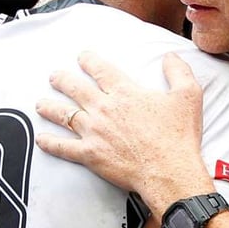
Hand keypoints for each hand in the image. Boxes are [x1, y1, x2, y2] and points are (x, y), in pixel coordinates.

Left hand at [35, 51, 211, 212]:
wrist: (168, 171)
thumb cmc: (178, 136)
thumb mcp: (188, 96)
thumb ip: (178, 72)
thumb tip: (171, 56)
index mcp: (124, 93)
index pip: (101, 70)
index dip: (89, 61)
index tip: (81, 57)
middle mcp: (104, 108)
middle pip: (76, 89)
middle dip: (62, 80)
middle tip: (54, 76)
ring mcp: (94, 131)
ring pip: (64, 115)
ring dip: (50, 108)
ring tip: (40, 104)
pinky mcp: (90, 154)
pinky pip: (64, 147)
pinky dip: (50, 143)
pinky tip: (40, 139)